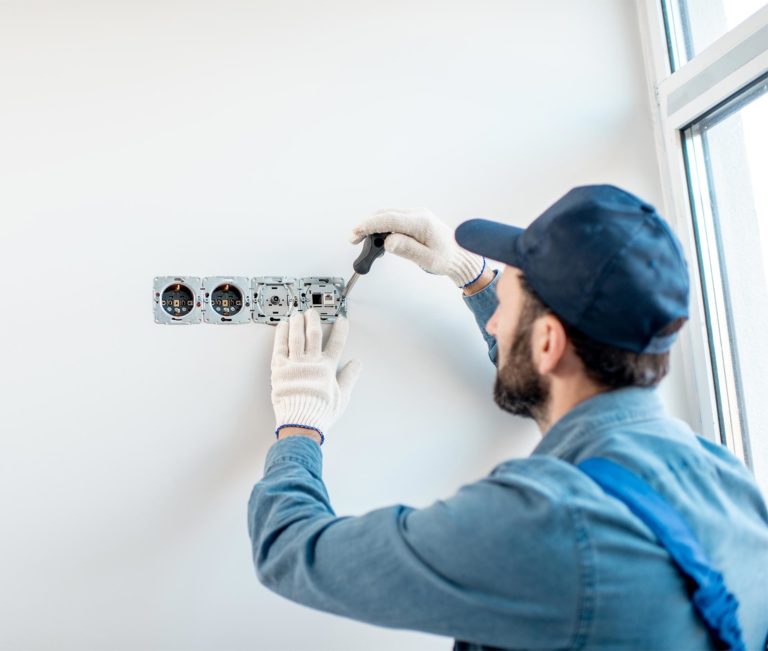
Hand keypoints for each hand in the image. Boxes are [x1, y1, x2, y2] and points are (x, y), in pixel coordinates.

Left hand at [270, 309, 361, 443]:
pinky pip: (280, 346)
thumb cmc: (320, 412)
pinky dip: (281, 334)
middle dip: (314, 321)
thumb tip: (357, 364)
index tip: (342, 320)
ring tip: (297, 314)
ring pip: (296, 337)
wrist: (301, 422)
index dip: (340, 330)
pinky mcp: (279, 368)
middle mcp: (311, 362)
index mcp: (327, 368)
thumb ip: (349, 377)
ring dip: (297, 323)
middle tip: (313, 312)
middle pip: (313, 335)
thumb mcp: (341, 396)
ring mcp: (294, 364)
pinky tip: (282, 326)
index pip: (336, 344)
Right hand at [350, 208, 484, 287]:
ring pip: (388, 216)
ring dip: (373, 226)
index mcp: (421, 222)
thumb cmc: (448, 259)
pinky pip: (394, 220)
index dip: (370, 225)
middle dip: (367, 225)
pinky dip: (382, 227)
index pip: (389, 219)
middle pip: (386, 215)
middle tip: (354, 238)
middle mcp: (418, 215)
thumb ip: (407, 249)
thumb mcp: (428, 259)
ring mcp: (416, 216)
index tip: (357, 232)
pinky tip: (376, 238)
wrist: (460, 257)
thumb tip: (389, 242)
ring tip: (362, 240)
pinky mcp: (414, 221)